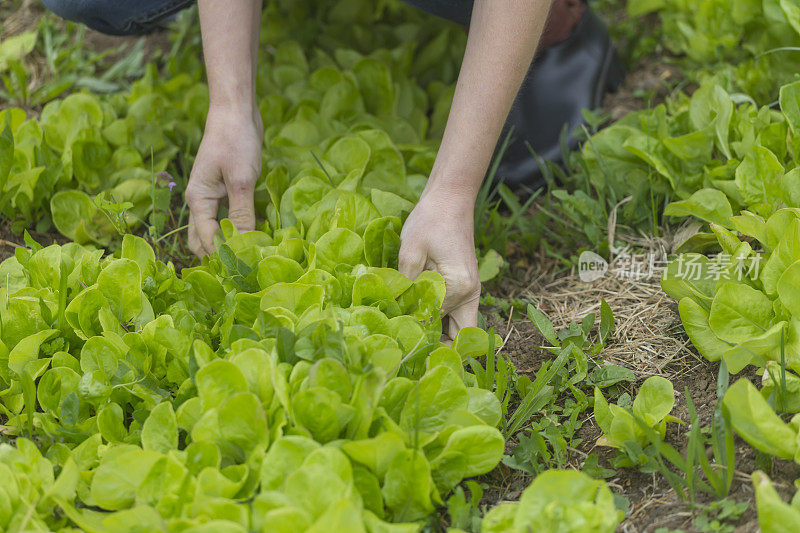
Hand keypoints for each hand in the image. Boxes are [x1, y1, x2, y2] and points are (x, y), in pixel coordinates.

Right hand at [185, 105, 263, 256]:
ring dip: (226, 244)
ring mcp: (211, 197)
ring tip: (249, 258)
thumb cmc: (235, 141)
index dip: (224, 256)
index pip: (207, 240)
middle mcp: (200, 201)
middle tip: (243, 271)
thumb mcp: (241, 180)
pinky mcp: (225, 191)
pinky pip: (226, 218)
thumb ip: (241, 214)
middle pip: (202, 240)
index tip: (247, 269)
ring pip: (213, 231)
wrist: (235, 112)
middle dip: (218, 256)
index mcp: (198, 200)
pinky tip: (254, 236)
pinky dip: (235, 229)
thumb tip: (243, 246)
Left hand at [399, 186, 479, 340]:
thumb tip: (394, 315)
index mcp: (459, 287)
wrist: (449, 199)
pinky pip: (455, 314)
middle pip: (459, 337)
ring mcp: (470, 291)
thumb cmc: (430, 220)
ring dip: (440, 337)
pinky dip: (440, 322)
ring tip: (411, 340)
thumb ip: (405, 286)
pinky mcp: (463, 286)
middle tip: (408, 352)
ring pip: (459, 329)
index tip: (392, 337)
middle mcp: (470, 294)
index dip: (413, 332)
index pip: (434, 323)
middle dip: (438, 348)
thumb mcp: (410, 252)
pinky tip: (417, 320)